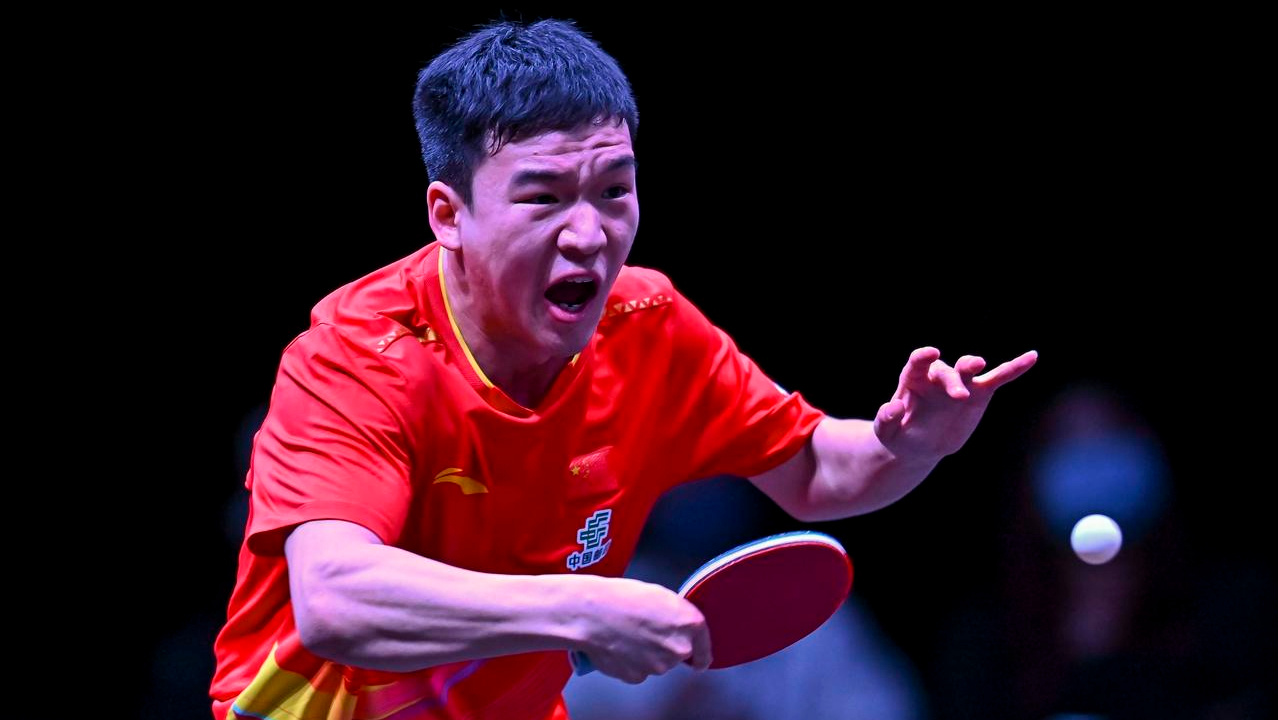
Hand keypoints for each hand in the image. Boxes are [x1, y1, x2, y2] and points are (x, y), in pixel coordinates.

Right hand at [571, 576, 711, 683]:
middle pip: (679, 655)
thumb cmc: (622, 597)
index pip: (704, 648)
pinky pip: (639, 672)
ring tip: (627, 635)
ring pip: (658, 664)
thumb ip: (676, 615)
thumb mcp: (660, 596)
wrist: (592, 613)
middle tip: (646, 631)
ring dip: (647, 655)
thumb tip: (677, 625)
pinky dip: (631, 663)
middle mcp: (679, 648)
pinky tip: (619, 646)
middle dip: (666, 647)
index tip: (698, 659)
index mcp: (690, 624)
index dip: (700, 654)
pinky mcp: (638, 677)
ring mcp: (659, 666)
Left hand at [873, 347, 1036, 461]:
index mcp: (913, 380)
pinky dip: (1014, 368)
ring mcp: (960, 383)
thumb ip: (886, 419)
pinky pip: (998, 379)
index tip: (931, 353)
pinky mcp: (979, 394)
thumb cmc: (899, 435)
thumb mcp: (886, 432)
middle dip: (953, 381)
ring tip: (979, 366)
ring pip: (969, 369)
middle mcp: (937, 377)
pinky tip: (1032, 357)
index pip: (917, 362)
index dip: (923, 356)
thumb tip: (893, 406)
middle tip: (959, 397)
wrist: (920, 446)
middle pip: (946, 371)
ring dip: (974, 366)